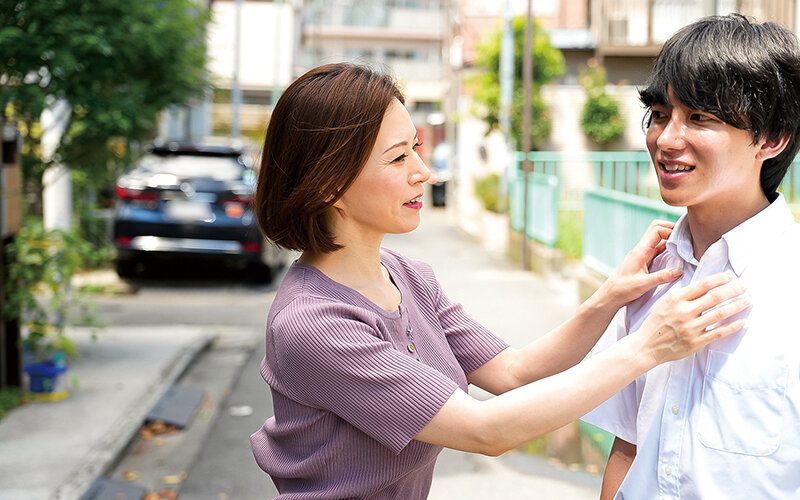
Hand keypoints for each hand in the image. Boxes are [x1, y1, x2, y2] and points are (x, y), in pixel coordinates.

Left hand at [600, 220, 681, 306]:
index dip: (671, 231)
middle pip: (658, 229)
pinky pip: (658, 251)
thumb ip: (662, 277)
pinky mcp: (644, 261)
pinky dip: (668, 251)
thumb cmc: (622, 290)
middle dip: (672, 231)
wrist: (610, 296)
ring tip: (685, 249)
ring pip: (659, 240)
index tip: (682, 242)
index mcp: (640, 251)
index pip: (657, 229)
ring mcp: (643, 254)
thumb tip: (679, 270)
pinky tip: (676, 259)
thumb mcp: (643, 284)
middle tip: (686, 240)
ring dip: (671, 242)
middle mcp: (641, 250)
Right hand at [634, 272, 748, 365]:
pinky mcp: (696, 342)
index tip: (731, 276)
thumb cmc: (656, 323)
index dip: (720, 279)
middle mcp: (684, 312)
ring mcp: (691, 328)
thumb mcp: (665, 303)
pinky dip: (733, 326)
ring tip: (748, 300)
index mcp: (676, 299)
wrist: (646, 346)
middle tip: (745, 286)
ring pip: (720, 314)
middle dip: (734, 290)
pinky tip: (743, 321)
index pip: (703, 285)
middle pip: (715, 297)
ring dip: (737, 306)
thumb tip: (706, 286)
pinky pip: (719, 333)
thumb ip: (684, 295)